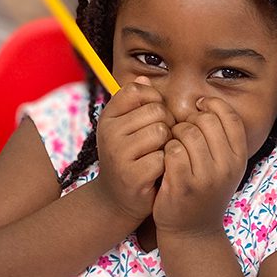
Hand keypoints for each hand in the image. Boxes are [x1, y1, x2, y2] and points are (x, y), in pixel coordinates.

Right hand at [94, 77, 173, 223]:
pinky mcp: (132, 176)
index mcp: (108, 117)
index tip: (155, 118)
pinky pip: (164, 157)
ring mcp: (118, 154)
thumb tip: (144, 76)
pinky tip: (158, 172)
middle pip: (156, 111)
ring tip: (159, 155)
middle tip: (160, 142)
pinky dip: (167, 165)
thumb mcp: (127, 128)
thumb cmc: (129, 158)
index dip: (155, 100)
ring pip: (161, 132)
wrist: (117, 200)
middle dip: (167, 125)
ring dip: (168, 144)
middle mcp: (109, 133)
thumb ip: (137, 103)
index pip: (138, 90)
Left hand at [154, 96, 247, 237]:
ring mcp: (207, 178)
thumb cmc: (204, 192)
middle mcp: (227, 167)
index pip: (229, 116)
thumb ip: (220, 137)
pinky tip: (165, 160)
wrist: (192, 231)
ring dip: (174, 135)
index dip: (211, 105)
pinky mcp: (184, 186)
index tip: (198, 109)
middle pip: (206, 121)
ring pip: (187, 133)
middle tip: (180, 132)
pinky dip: (165, 151)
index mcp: (239, 158)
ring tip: (172, 146)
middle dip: (188, 121)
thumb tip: (204, 102)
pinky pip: (172, 150)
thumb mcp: (223, 166)